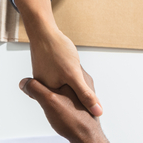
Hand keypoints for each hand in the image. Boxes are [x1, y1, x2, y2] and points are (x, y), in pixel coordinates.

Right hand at [16, 0, 102, 115]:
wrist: (43, 30)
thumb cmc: (57, 51)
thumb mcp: (74, 76)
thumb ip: (85, 95)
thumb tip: (98, 112)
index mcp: (48, 94)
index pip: (70, 106)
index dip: (82, 105)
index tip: (89, 103)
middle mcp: (44, 87)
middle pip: (66, 96)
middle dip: (76, 93)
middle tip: (83, 84)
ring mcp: (44, 77)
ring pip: (64, 85)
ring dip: (72, 82)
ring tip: (76, 72)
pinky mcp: (46, 68)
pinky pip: (60, 75)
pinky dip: (67, 72)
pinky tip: (69, 63)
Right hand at [19, 77, 115, 142]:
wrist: (88, 139)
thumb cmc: (73, 120)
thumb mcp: (48, 100)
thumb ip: (35, 89)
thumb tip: (24, 82)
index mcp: (77, 78)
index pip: (61, 65)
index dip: (47, 70)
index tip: (38, 74)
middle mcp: (84, 84)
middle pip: (62, 77)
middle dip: (50, 82)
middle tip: (43, 88)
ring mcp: (84, 95)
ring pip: (66, 87)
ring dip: (56, 92)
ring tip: (50, 100)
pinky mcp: (83, 105)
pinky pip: (69, 98)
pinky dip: (61, 100)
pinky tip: (58, 109)